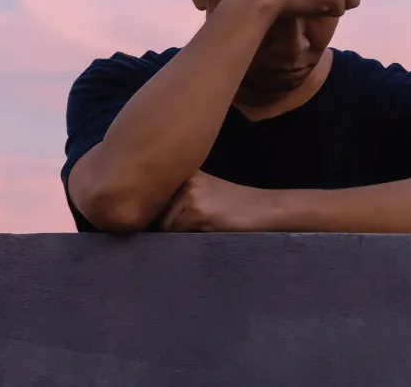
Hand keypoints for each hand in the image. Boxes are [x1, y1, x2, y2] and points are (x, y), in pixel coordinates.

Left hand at [159, 171, 278, 231]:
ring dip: (177, 232)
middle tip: (194, 226)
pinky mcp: (197, 210)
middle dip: (167, 224)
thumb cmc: (235, 206)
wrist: (263, 209)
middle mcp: (186, 179)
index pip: (154, 197)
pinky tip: (208, 229)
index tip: (172, 219)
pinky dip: (187, 237)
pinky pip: (176, 232)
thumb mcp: (206, 192)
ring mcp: (191, 193)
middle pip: (157, 212)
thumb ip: (179, 198)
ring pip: (164, 224)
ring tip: (203, 226)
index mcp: (186, 173)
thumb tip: (147, 216)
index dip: (158, 213)